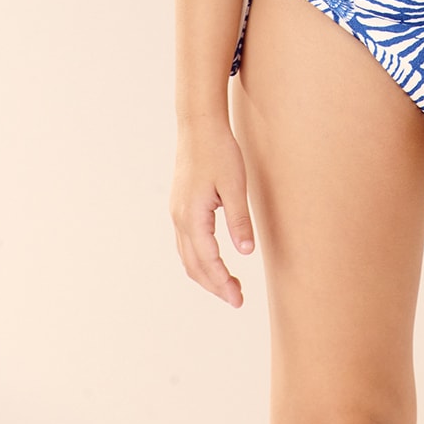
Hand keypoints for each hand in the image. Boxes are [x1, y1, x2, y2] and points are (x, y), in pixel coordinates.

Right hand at [170, 119, 254, 307]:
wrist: (198, 125)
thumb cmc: (219, 151)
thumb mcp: (235, 185)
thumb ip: (239, 220)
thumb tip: (246, 252)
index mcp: (192, 216)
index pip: (208, 261)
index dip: (223, 282)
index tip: (238, 298)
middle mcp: (179, 219)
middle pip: (193, 265)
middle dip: (214, 285)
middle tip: (237, 299)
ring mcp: (177, 213)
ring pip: (187, 256)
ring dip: (206, 275)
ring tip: (228, 285)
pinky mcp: (180, 206)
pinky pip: (186, 243)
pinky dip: (198, 259)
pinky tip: (213, 261)